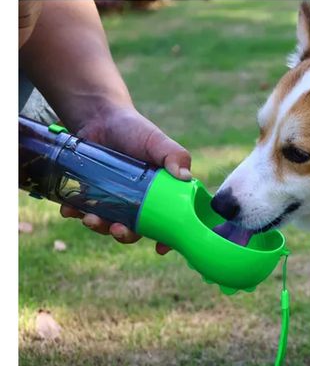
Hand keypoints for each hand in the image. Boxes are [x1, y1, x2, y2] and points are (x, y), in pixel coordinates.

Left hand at [60, 106, 190, 253]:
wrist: (100, 116)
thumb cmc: (135, 129)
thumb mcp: (157, 141)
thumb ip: (174, 155)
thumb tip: (185, 177)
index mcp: (158, 193)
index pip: (167, 221)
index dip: (166, 237)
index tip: (160, 248)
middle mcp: (137, 201)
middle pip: (134, 229)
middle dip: (125, 235)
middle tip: (118, 230)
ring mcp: (113, 200)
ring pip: (108, 223)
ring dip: (99, 227)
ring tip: (90, 219)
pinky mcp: (91, 194)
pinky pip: (83, 211)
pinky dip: (75, 213)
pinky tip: (68, 209)